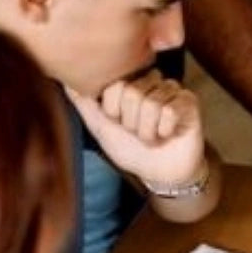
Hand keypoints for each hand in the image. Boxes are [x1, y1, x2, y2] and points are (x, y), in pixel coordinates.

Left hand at [65, 70, 207, 187]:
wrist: (160, 174)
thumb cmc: (131, 149)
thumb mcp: (100, 126)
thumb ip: (83, 101)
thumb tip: (62, 78)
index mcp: (128, 82)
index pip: (114, 85)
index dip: (114, 111)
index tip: (120, 123)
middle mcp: (150, 81)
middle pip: (133, 93)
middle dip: (133, 124)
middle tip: (139, 133)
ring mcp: (171, 90)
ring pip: (151, 104)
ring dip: (148, 131)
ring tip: (153, 136)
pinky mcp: (189, 102)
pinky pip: (170, 110)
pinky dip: (165, 130)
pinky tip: (168, 135)